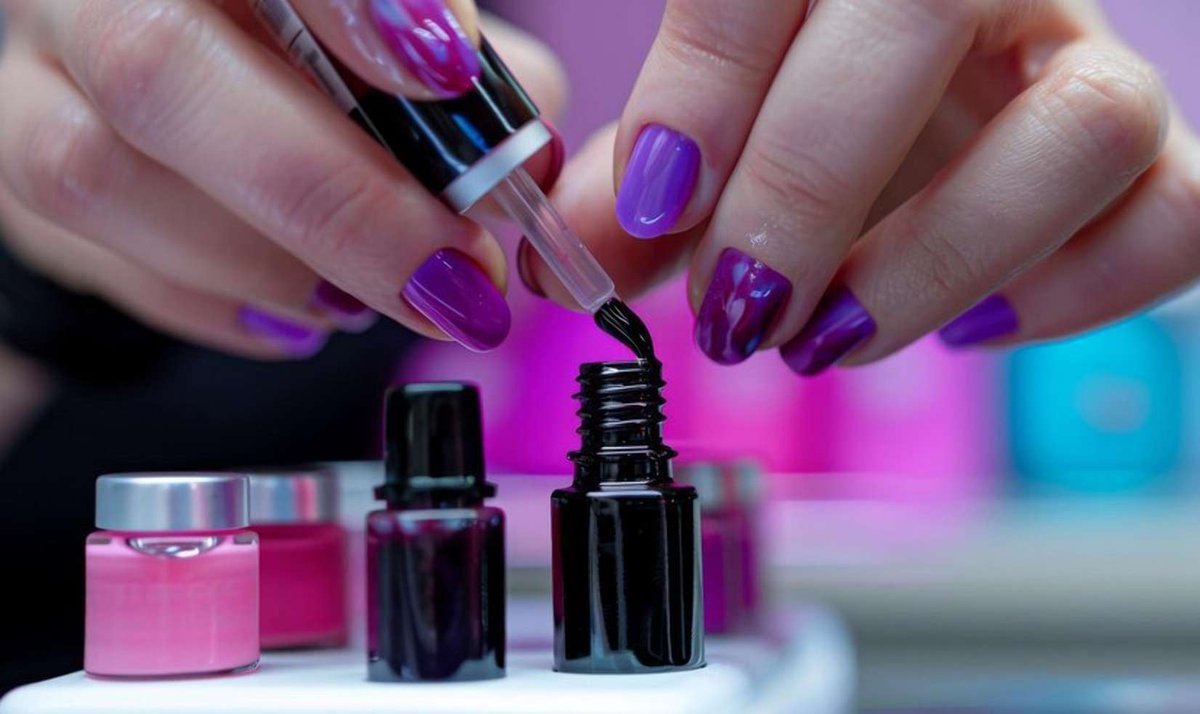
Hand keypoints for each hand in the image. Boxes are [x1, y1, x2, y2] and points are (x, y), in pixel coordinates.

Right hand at [0, 0, 563, 358]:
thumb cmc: (324, 62)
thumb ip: (483, 87)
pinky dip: (224, 303)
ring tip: (368, 299)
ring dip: (269, 264)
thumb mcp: (419, 47)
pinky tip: (303, 308)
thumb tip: (525, 171)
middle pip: (159, 65)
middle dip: (334, 196)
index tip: (448, 75)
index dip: (357, 0)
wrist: (185, 102)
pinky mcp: (12, 171)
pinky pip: (99, 260)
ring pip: (102, 174)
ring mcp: (33, 69)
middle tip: (455, 277)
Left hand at [526, 0, 1195, 373]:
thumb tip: (563, 262)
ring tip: (831, 337)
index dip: (711, 81)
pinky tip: (972, 332)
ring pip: (1083, 123)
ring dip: (940, 257)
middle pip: (926, 13)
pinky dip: (1078, 292)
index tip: (658, 201)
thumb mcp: (702, 146)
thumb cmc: (797, 116)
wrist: (921, 114)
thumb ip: (634, 193)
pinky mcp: (1150, 161)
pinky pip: (1177, 212)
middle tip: (734, 306)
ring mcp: (1078, 63)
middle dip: (809, 183)